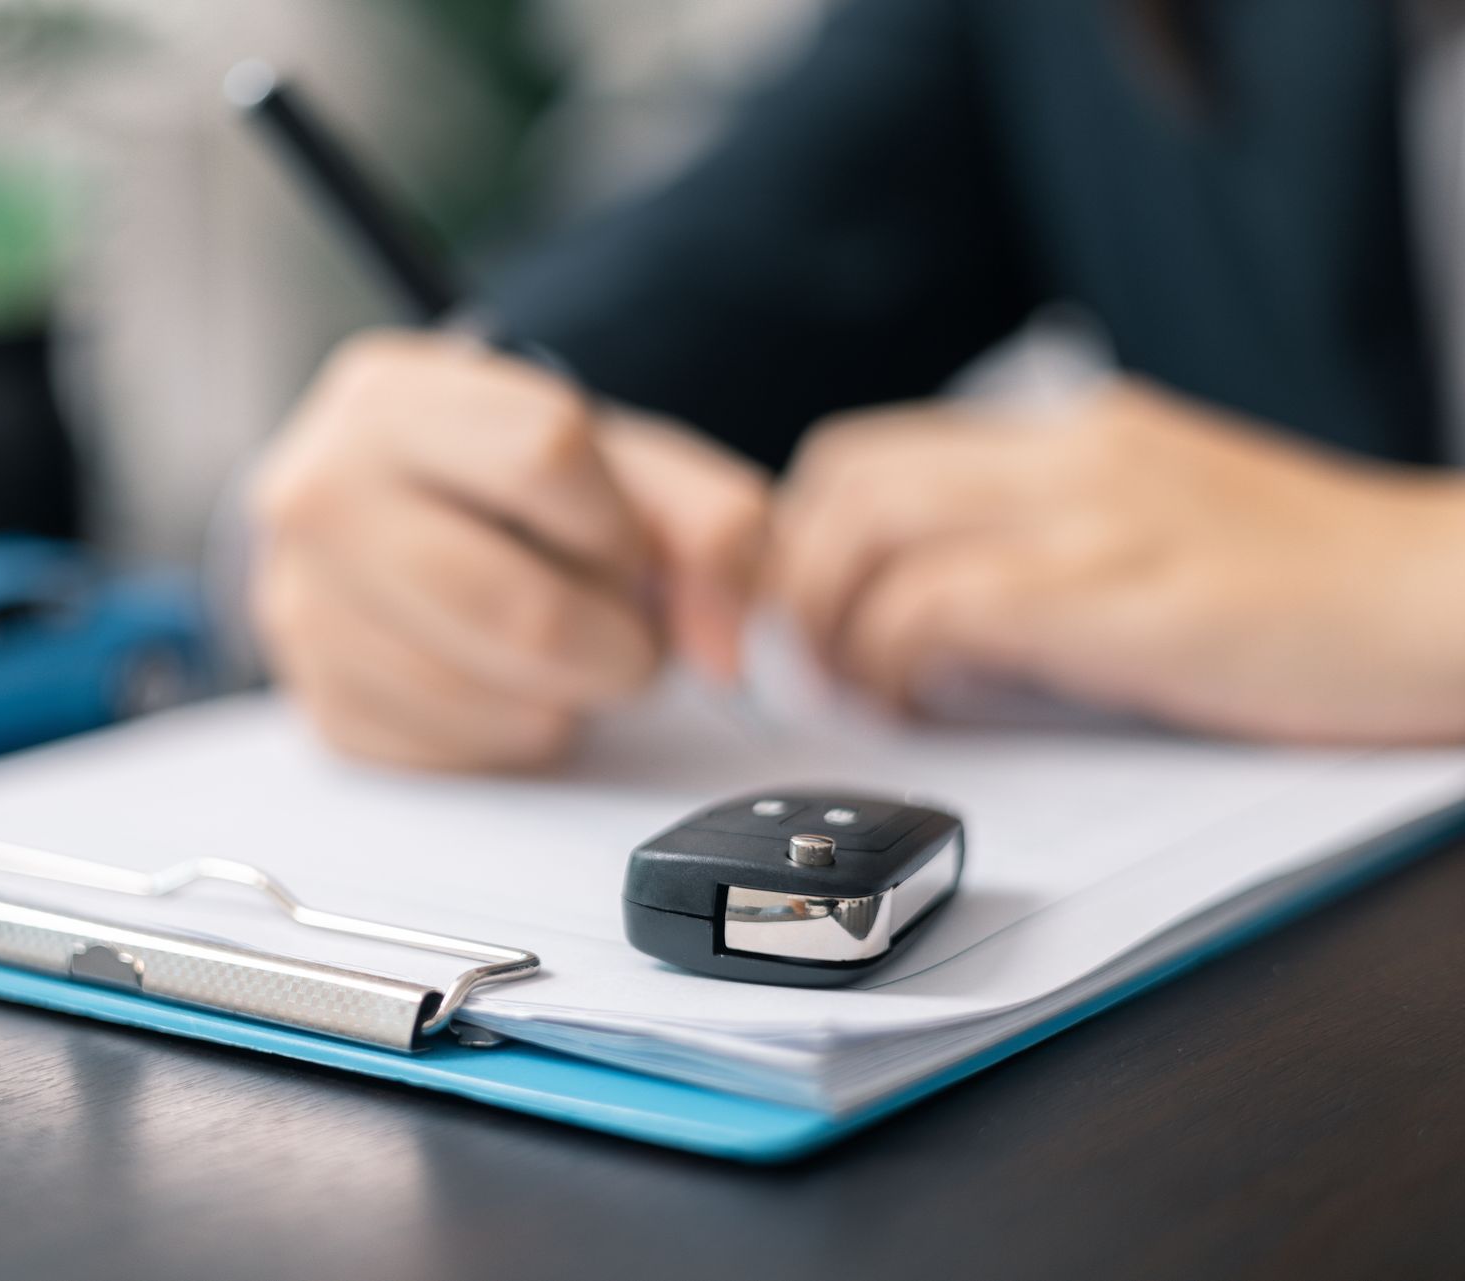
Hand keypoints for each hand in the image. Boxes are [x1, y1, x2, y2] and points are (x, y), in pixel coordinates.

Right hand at [251, 331, 768, 769]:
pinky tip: (503, 683)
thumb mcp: (623, 463)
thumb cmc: (516, 490)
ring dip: (566, 697)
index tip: (619, 545)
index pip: (547, 454)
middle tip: (619, 631)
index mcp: (392, 398)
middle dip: (614, 643)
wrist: (407, 525)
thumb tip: (727, 646)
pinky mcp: (321, 707)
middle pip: (522, 609)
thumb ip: (711, 524)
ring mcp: (302, 608)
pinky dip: (512, 735)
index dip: (618, 523)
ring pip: (494, 701)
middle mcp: (319, 494)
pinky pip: (459, 757)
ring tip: (557, 650)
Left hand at [769, 378, 1464, 743]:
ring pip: (873, 530)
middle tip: (811, 663)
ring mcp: (1096, 515)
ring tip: (861, 692)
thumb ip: (1055, 547)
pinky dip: (900, 660)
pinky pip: (943, 605)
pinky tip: (927, 704)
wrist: (1458, 600)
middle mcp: (1070, 454)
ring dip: (835, 622)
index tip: (807, 616)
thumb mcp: (1165, 531)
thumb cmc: (1322, 592)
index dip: (805, 536)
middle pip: (845, 477)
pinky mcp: (1124, 594)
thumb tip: (939, 616)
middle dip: (796, 577)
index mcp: (1076, 436)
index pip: (872, 450)